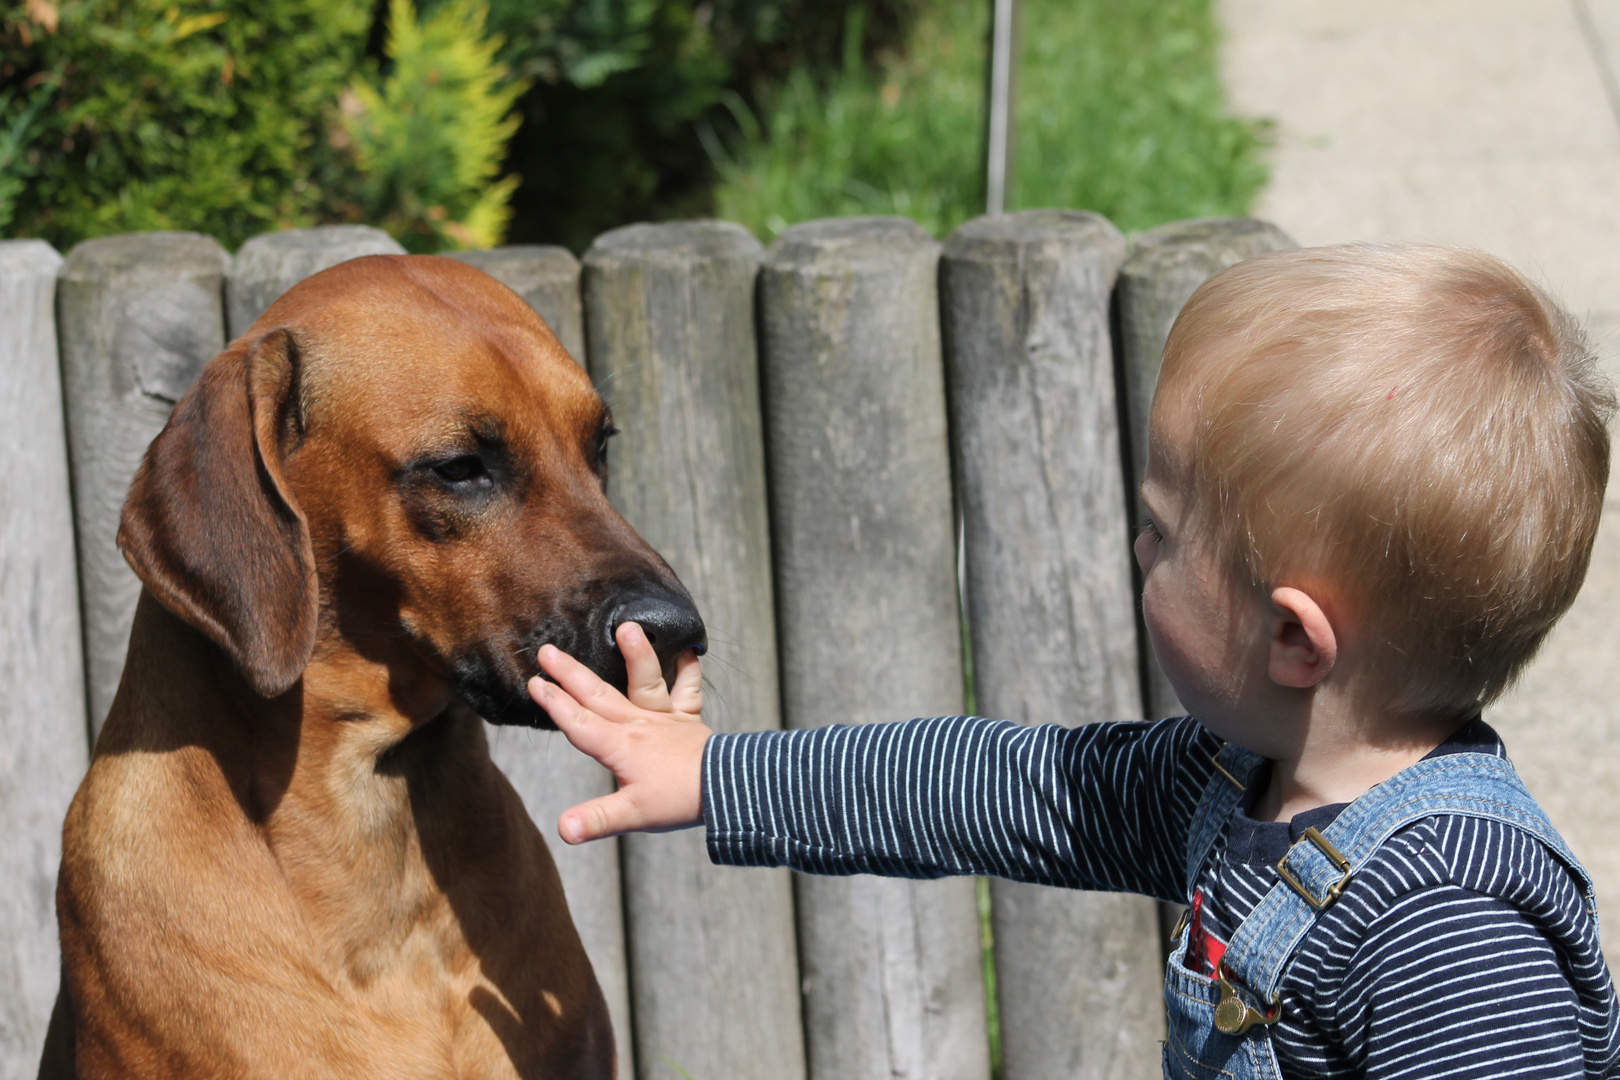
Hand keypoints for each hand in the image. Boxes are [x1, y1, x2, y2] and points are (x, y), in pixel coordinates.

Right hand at [528, 622, 708, 843]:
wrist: (727, 789)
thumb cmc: (678, 801)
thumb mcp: (632, 815)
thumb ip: (595, 820)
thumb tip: (563, 830)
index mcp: (620, 746)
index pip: (580, 723)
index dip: (555, 704)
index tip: (534, 682)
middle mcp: (639, 725)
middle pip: (599, 695)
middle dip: (571, 674)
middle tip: (547, 650)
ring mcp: (665, 718)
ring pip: (645, 681)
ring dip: (636, 655)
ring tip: (627, 627)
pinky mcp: (688, 718)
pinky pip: (688, 689)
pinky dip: (689, 669)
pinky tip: (690, 648)